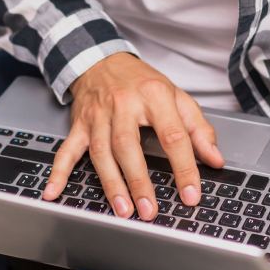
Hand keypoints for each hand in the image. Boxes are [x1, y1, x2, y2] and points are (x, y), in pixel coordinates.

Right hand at [41, 53, 224, 218]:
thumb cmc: (141, 82)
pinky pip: (67, 150)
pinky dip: (59, 172)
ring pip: (101, 153)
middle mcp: (123, 105)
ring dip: (111, 184)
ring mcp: (98, 116)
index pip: (172, 136)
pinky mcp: (79, 125)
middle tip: (149, 210)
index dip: (184, 168)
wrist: (101, 59)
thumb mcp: (177, 96)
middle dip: (139, 181)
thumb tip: (215, 159)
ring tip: (123, 210)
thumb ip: (198, 129)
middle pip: (129, 146)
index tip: (191, 194)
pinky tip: (54, 192)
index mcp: (154, 96)